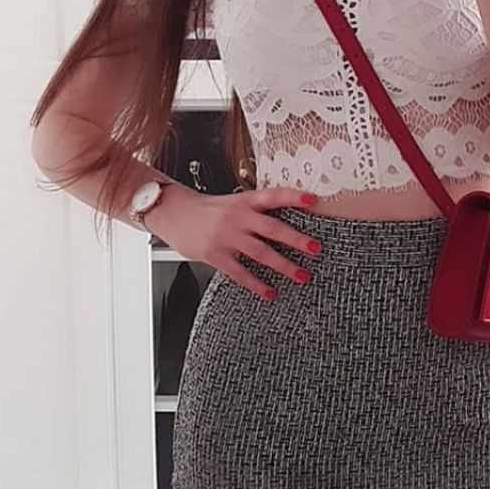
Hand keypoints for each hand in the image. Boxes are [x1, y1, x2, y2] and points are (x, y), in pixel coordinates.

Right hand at [148, 184, 322, 302]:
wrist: (174, 214)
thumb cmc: (207, 211)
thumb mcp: (232, 203)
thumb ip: (254, 211)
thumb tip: (284, 222)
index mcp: (244, 201)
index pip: (272, 196)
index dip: (293, 197)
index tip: (312, 200)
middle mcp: (237, 217)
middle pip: (271, 227)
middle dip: (296, 239)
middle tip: (314, 248)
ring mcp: (227, 236)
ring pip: (260, 252)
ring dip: (284, 266)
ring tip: (302, 275)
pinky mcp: (216, 255)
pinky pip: (240, 272)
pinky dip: (257, 285)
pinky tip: (270, 292)